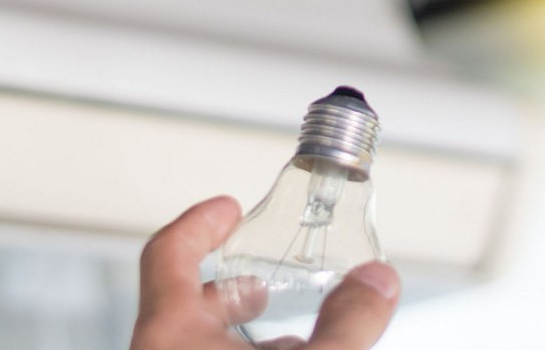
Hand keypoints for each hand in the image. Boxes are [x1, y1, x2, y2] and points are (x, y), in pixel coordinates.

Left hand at [130, 196, 399, 349]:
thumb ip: (349, 321)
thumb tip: (377, 281)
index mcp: (169, 333)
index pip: (167, 255)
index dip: (198, 223)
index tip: (225, 208)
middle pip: (181, 303)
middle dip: (229, 286)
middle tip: (259, 280)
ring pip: (196, 344)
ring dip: (238, 334)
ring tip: (286, 336)